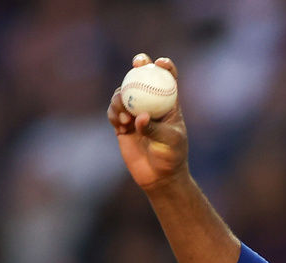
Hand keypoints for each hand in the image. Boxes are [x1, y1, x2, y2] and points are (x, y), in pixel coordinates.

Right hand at [107, 54, 187, 191]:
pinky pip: (113, 111)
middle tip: (137, 64)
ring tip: (126, 118)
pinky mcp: (123, 124)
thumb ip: (154, 128)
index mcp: (169, 104)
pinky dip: (114, 114)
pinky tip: (121, 126)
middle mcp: (151, 104)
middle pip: (143, 78)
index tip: (159, 63)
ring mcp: (135, 112)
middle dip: (139, 65)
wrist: (159, 176)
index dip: (164, 66)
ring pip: (123, 93)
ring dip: (121, 99)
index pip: (168, 79)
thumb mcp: (169, 141)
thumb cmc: (172, 156)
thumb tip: (140, 116)